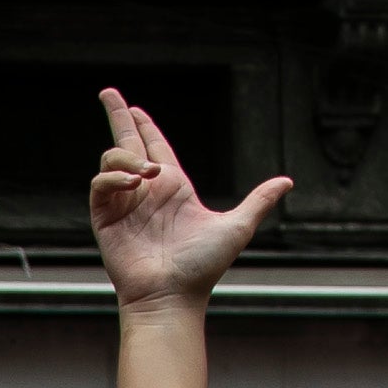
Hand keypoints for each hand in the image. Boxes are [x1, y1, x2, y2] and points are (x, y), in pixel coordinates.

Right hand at [88, 87, 291, 311]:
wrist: (173, 295)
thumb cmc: (203, 267)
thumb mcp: (237, 228)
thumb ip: (258, 201)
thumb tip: (287, 181)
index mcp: (173, 187)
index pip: (155, 146)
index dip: (144, 125)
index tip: (135, 108)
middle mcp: (146, 192)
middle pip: (127, 143)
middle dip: (117, 116)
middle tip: (108, 91)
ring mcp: (124, 204)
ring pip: (113, 160)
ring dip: (125, 157)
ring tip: (145, 174)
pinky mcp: (105, 218)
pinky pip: (100, 185)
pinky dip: (112, 178)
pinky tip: (133, 184)